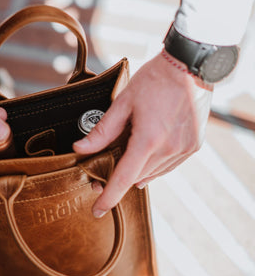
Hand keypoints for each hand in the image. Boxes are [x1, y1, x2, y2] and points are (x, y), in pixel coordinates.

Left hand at [73, 52, 212, 216]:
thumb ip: (102, 131)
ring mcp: (184, 149)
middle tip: (102, 173)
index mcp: (148, 140)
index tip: (98, 210)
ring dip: (136, 172)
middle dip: (119, 180)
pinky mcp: (193, 146)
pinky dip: (153, 166)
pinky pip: (167, 166)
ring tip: (125, 158)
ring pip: (152, 174)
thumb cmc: (156, 80)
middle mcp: (169, 149)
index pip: (124, 178)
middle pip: (136, 177)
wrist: (191, 65)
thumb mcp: (123, 103)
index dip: (109, 197)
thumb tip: (81, 149)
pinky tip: (145, 157)